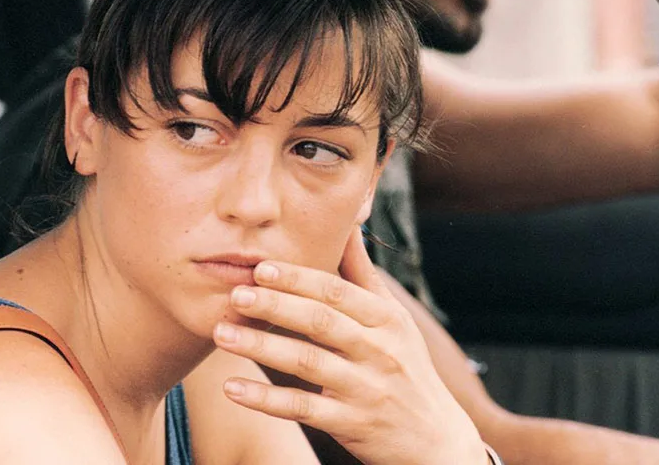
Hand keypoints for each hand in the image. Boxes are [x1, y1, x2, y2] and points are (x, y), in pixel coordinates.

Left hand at [212, 227, 486, 464]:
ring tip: (223, 334)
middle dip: (276, 305)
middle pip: (321, 321)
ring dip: (262, 347)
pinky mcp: (352, 424)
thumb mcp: (394, 318)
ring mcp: (365, 388)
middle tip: (236, 294)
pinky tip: (232, 388)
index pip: (337, 292)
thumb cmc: (405, 366)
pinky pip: (303, 409)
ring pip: (308, 362)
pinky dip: (266, 399)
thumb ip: (363, 273)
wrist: (435, 438)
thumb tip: (348, 220)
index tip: (261, 267)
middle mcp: (378, 350)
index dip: (299, 278)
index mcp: (386, 319)